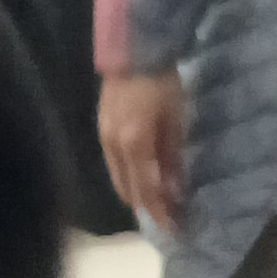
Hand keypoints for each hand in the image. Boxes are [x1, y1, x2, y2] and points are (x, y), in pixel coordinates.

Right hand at [98, 69, 186, 232]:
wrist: (134, 47)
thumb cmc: (162, 82)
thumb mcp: (175, 118)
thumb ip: (172, 155)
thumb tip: (175, 188)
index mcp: (135, 144)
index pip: (147, 191)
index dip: (160, 213)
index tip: (173, 230)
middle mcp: (114, 146)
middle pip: (128, 190)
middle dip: (146, 208)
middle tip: (166, 218)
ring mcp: (104, 137)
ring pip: (117, 178)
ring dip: (135, 194)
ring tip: (154, 201)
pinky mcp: (101, 128)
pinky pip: (113, 163)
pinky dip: (126, 176)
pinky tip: (139, 175)